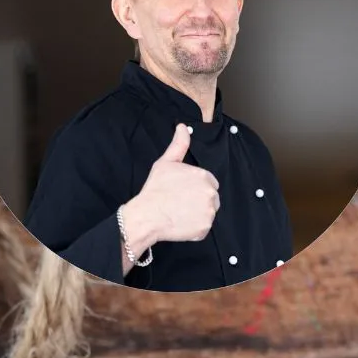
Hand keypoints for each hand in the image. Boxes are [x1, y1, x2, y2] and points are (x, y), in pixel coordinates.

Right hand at [121, 124, 219, 251]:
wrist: (146, 216)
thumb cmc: (154, 190)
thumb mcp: (165, 163)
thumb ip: (178, 145)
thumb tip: (183, 127)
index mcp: (205, 176)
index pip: (207, 183)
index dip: (193, 189)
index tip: (180, 194)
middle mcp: (211, 193)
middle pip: (210, 199)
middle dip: (197, 202)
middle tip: (178, 205)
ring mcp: (209, 211)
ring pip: (206, 214)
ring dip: (195, 216)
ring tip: (177, 215)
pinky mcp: (204, 228)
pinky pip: (202, 229)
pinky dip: (192, 230)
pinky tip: (179, 224)